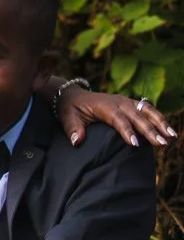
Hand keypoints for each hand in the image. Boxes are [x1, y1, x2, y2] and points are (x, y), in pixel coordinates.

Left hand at [57, 86, 174, 149]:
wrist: (74, 95)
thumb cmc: (71, 109)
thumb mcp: (67, 117)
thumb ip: (72, 129)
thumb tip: (77, 141)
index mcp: (105, 106)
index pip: (118, 119)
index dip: (127, 131)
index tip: (136, 144)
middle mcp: (119, 102)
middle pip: (138, 116)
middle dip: (151, 130)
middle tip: (162, 143)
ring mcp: (127, 102)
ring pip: (147, 111)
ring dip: (161, 123)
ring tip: (172, 136)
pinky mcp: (130, 104)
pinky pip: (147, 110)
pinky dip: (158, 119)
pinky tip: (167, 130)